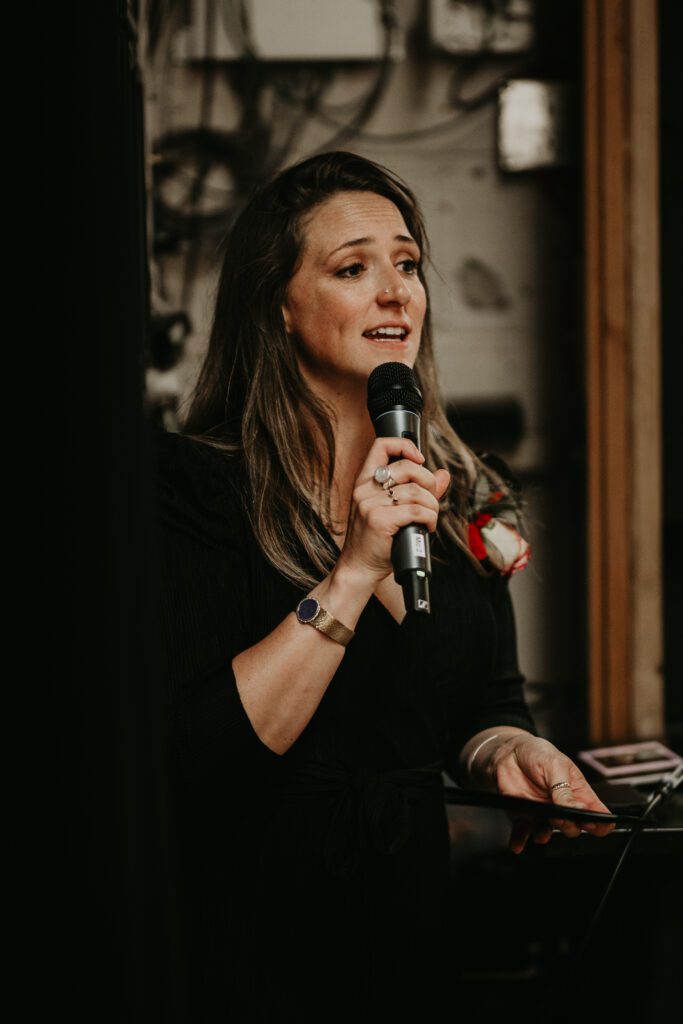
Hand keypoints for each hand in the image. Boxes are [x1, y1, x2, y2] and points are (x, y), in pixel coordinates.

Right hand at [335, 436, 450, 586]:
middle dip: (428, 482)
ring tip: (429, 519)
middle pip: (407, 468)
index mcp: (365, 482)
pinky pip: (416, 511)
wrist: (360, 567)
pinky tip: (427, 527)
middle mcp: (365, 489)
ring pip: (417, 492)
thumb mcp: (395, 510)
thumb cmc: (377, 540)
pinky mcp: (378, 520)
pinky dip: (429, 518)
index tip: (420, 458)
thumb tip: (443, 474)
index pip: (381, 446)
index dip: (404, 445)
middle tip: (430, 500)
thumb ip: (419, 490)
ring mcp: (369, 504)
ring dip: (432, 507)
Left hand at [484, 734, 615, 853]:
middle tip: (561, 816)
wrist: (508, 752)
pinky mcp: (524, 816)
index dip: (600, 823)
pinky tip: (518, 845)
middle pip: (574, 827)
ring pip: (549, 833)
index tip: (596, 826)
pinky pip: (523, 832)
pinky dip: (520, 840)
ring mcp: (543, 812)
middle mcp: (562, 806)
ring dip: (545, 835)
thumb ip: (564, 789)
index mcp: (577, 792)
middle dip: (569, 826)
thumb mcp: (555, 765)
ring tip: (541, 831)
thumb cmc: (536, 753)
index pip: (597, 813)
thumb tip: (578, 808)